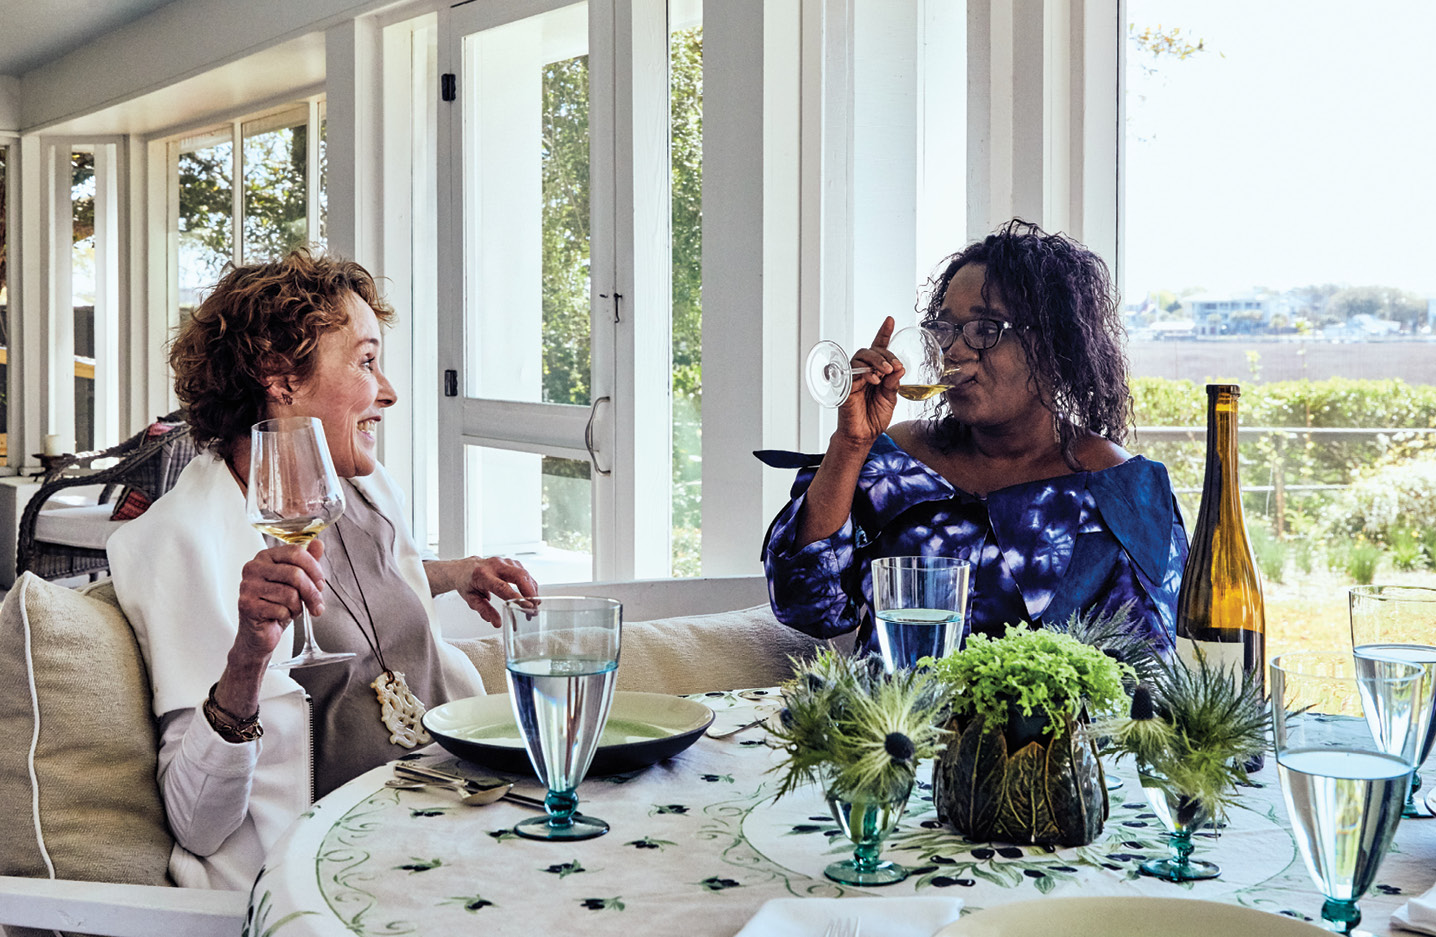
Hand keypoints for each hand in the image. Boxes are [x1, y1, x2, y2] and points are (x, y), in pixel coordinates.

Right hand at [234, 539, 325, 662]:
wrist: (259, 632)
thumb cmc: (277, 604)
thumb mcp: (296, 583)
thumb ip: (307, 562)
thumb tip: (319, 543)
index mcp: (266, 556)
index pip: (296, 552)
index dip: (315, 569)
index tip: (321, 584)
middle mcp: (253, 567)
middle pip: (295, 574)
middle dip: (312, 593)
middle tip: (318, 605)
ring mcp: (248, 586)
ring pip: (290, 594)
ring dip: (298, 607)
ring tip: (291, 610)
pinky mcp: (247, 605)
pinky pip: (281, 609)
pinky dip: (287, 616)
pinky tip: (279, 616)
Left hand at [433, 556, 539, 626]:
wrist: (465, 568)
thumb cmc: (467, 583)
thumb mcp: (471, 599)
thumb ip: (484, 610)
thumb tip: (497, 623)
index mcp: (482, 575)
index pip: (502, 586)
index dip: (517, 597)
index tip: (528, 607)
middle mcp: (495, 565)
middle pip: (519, 576)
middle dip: (530, 592)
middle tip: (535, 608)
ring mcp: (504, 561)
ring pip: (524, 574)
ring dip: (532, 590)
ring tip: (534, 606)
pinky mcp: (511, 562)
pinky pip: (525, 573)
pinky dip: (530, 585)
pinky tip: (531, 595)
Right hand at [834, 316, 903, 447]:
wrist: (864, 435)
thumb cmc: (874, 417)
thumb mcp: (890, 398)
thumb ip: (893, 382)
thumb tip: (899, 367)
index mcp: (876, 372)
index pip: (879, 349)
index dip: (883, 333)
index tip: (890, 320)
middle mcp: (864, 372)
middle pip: (871, 350)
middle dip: (885, 354)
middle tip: (894, 366)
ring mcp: (854, 377)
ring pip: (861, 356)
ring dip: (877, 361)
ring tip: (886, 372)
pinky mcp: (845, 385)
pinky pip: (853, 371)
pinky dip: (867, 372)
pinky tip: (875, 380)